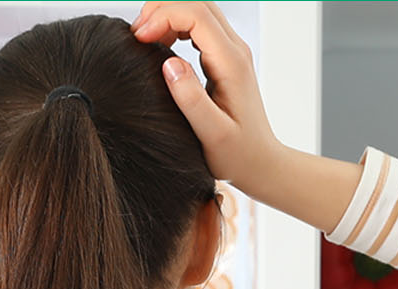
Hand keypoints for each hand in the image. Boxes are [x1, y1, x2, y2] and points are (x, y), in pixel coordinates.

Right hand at [132, 2, 358, 235]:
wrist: (261, 162)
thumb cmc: (238, 155)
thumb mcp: (213, 134)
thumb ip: (191, 99)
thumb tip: (169, 63)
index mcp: (231, 63)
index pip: (196, 16)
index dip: (163, 17)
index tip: (138, 38)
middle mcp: (235, 51)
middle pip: (198, 4)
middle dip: (162, 9)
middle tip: (135, 34)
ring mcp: (232, 52)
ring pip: (199, 12)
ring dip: (168, 16)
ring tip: (143, 38)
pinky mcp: (226, 59)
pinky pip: (200, 27)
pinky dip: (175, 26)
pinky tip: (159, 45)